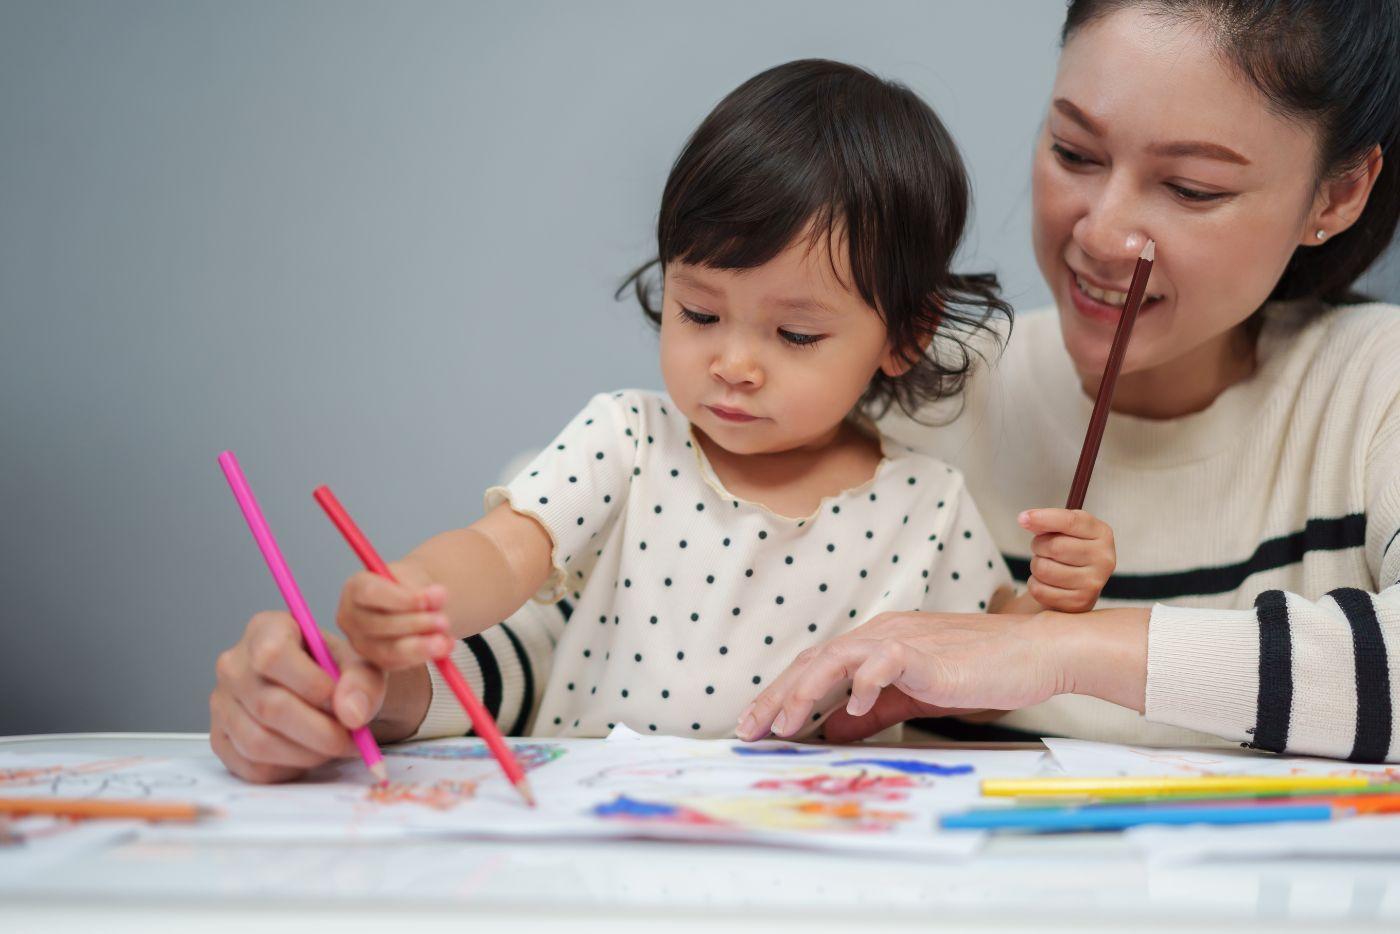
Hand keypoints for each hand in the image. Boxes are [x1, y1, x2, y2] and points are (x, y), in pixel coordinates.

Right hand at [210, 611, 387, 782]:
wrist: (326, 696)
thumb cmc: (339, 673)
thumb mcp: (362, 665)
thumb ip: (363, 683)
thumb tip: (351, 714)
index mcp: (265, 630)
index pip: (272, 655)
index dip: (311, 684)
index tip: (342, 701)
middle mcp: (234, 665)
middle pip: (269, 706)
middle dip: (320, 732)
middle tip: (352, 740)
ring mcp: (222, 704)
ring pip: (259, 742)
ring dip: (307, 754)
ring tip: (335, 746)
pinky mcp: (221, 739)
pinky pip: (251, 767)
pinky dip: (290, 768)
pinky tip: (310, 754)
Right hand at [335, 562, 453, 669]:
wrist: (412, 602)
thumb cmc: (409, 586)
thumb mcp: (415, 579)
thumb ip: (422, 590)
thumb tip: (437, 598)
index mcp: (356, 588)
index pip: (372, 593)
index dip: (401, 599)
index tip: (427, 600)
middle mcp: (351, 617)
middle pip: (379, 624)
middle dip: (414, 624)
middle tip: (444, 621)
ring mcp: (361, 643)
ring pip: (389, 649)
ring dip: (421, 645)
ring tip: (446, 640)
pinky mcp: (377, 661)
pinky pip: (400, 663)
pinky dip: (424, 655)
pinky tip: (445, 647)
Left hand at [736, 611, 1064, 740]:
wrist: (1031, 654)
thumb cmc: (977, 673)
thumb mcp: (911, 696)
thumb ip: (872, 711)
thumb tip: (832, 730)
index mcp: (875, 643)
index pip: (815, 666)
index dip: (781, 693)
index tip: (756, 724)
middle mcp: (881, 634)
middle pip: (814, 661)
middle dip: (777, 696)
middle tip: (750, 729)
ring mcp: (902, 640)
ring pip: (837, 658)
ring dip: (806, 692)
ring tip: (785, 725)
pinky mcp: (926, 652)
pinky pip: (885, 662)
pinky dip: (864, 683)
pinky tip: (852, 709)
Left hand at [1017, 508, 1115, 612]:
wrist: (1080, 583)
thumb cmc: (1070, 548)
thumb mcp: (1065, 529)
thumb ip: (1048, 521)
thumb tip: (1026, 519)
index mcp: (1102, 533)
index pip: (1070, 521)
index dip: (1043, 518)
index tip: (1022, 518)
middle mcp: (1104, 559)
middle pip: (1054, 546)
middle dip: (1039, 545)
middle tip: (1042, 548)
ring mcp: (1093, 583)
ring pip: (1044, 569)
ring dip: (1036, 565)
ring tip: (1047, 564)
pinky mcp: (1079, 602)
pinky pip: (1039, 590)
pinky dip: (1035, 584)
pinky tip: (1047, 582)